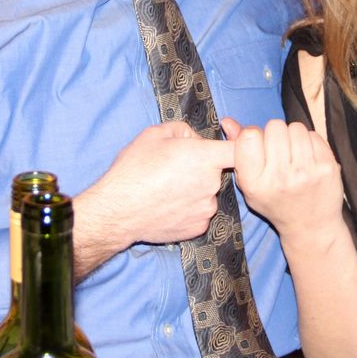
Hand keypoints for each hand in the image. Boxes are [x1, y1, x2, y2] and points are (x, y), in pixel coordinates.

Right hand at [72, 121, 234, 276]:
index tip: (226, 143)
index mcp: (205, 157)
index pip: (240, 147)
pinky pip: (200, 211)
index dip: (237, 142)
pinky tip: (168, 204)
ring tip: (167, 188)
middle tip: (174, 168)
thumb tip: (197, 140)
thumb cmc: (134, 169)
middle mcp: (212, 183)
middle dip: (202, 166)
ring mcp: (206, 208)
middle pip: (217, 170)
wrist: (117, 211)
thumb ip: (185, 130)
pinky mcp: (198, 227)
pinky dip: (189, 207)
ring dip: (195, 188)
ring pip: (207, 192)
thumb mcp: (156, 134)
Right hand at [224, 117, 343, 239]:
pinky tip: (308, 158)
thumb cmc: (274, 201)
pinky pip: (313, 135)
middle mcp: (279, 178)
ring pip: (295, 127)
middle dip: (275, 134)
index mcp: (254, 183)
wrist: (310, 226)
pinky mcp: (327, 168)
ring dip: (293, 136)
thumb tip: (228, 120)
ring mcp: (305, 173)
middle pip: (274, 126)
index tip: (259, 146)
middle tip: (279, 151)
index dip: (254, 135)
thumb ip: (237, 151)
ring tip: (293, 154)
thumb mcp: (249, 183)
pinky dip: (310, 142)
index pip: (249, 136)